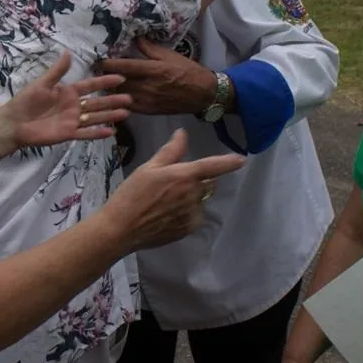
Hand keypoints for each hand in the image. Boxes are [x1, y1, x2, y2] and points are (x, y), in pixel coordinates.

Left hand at [0, 55, 133, 153]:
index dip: (104, 81)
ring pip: (95, 117)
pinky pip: (85, 133)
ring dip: (110, 115)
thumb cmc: (25, 101)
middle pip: (97, 102)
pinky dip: (97, 133)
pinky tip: (111, 132)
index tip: (120, 78)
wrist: (13, 123)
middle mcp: (73, 106)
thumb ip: (57, 71)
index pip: (90, 85)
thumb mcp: (42, 83)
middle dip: (113, 100)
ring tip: (126, 113)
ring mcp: (72, 121)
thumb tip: (69, 52)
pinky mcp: (67, 134)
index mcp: (67, 92)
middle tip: (130, 99)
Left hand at [96, 38, 213, 115]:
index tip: (98, 60)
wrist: (203, 94)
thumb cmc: (187, 70)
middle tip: (97, 71)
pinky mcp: (150, 111)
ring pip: (122, 95)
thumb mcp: (170, 55)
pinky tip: (116, 95)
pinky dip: (121, 100)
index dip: (109, 64)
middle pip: (119, 82)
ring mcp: (148, 100)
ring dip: (112, 89)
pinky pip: (129, 106)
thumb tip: (135, 38)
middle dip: (106, 77)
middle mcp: (149, 86)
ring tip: (103, 82)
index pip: (125, 67)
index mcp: (154, 69)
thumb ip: (150, 48)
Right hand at [102, 129, 243, 249]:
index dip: (228, 162)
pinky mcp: (188, 229)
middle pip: (207, 184)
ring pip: (199, 201)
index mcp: (184, 176)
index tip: (242, 160)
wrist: (121, 229)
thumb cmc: (131, 194)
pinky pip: (194, 216)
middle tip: (173, 183)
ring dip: (190, 198)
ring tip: (165, 202)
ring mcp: (192, 214)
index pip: (212, 166)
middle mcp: (193, 195)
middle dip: (198, 181)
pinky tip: (166, 215)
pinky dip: (186, 213)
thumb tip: (182, 133)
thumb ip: (170, 151)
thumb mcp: (148, 168)